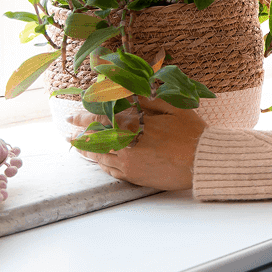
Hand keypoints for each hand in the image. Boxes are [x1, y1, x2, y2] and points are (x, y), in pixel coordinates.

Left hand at [72, 97, 206, 190]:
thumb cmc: (193, 133)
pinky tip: (99, 161)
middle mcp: (128, 145)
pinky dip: (102, 164)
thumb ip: (149, 101)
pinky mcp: (135, 177)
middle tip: (69, 134)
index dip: (86, 117)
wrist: (203, 162)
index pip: (103, 119)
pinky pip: (111, 171)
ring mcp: (130, 163)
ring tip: (78, 147)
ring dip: (87, 151)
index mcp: (137, 126)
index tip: (73, 117)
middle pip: (97, 139)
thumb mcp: (175, 109)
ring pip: (100, 157)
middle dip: (81, 135)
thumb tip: (129, 94)